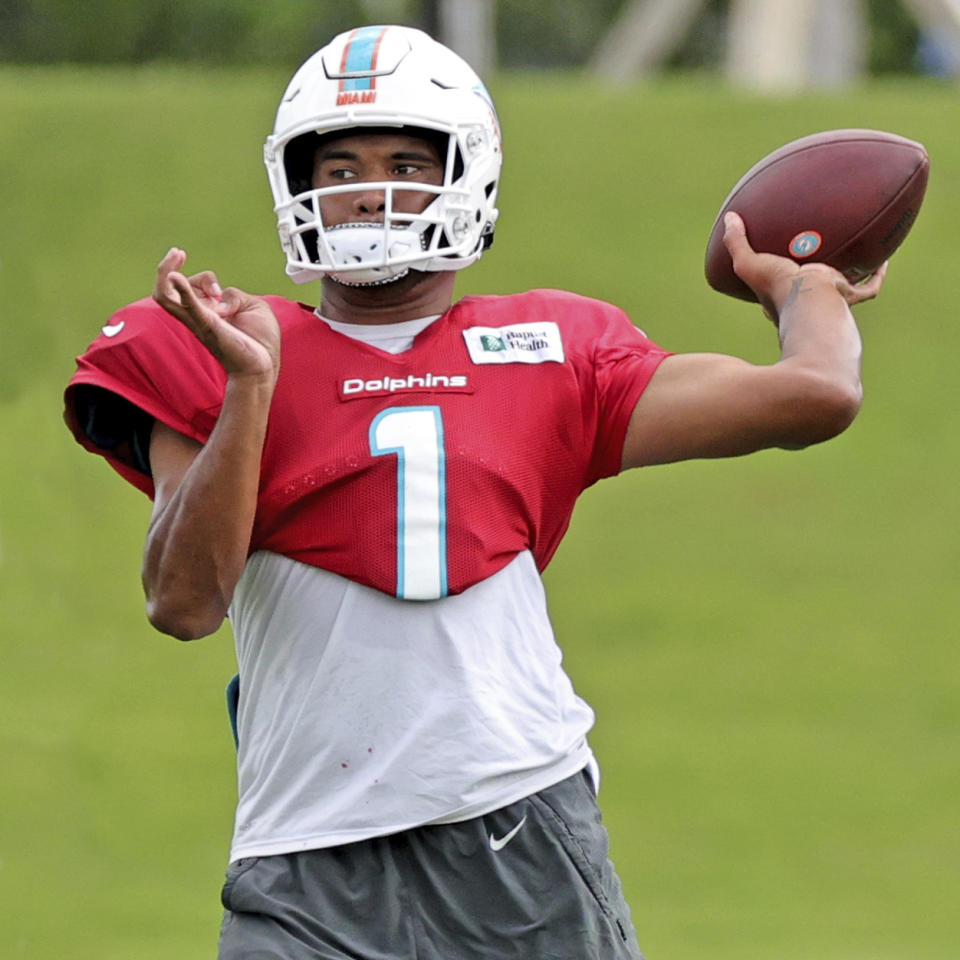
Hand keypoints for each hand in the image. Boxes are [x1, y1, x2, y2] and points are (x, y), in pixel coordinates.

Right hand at [153, 248, 280, 382]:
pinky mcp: (209, 326)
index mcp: (207, 312)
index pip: (191, 288)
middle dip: (168, 268)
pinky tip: (175, 276)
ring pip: (165, 298)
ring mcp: (199, 321)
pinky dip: (182, 290)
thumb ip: (235, 294)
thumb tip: (221, 296)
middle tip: (179, 253)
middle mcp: (197, 316)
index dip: (201, 277)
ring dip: (165, 273)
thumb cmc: (259, 341)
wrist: (264, 366)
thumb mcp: (253, 307)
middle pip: (167, 290)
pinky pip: (189, 307)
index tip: (216, 284)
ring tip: (177, 255)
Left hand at [722, 212, 886, 322]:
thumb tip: (729, 217)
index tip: (773, 261)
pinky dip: (877, 275)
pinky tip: (885, 259)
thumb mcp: (749, 264)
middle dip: (811, 275)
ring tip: (856, 253)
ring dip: (847, 274)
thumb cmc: (777, 288)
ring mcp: (828, 302)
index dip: (773, 275)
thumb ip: (736, 242)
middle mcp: (804, 303)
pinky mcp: (849, 297)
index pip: (775, 288)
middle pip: (808, 288)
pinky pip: (869, 287)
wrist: (809, 303)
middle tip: (814, 254)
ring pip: (841, 287)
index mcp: (781, 298)